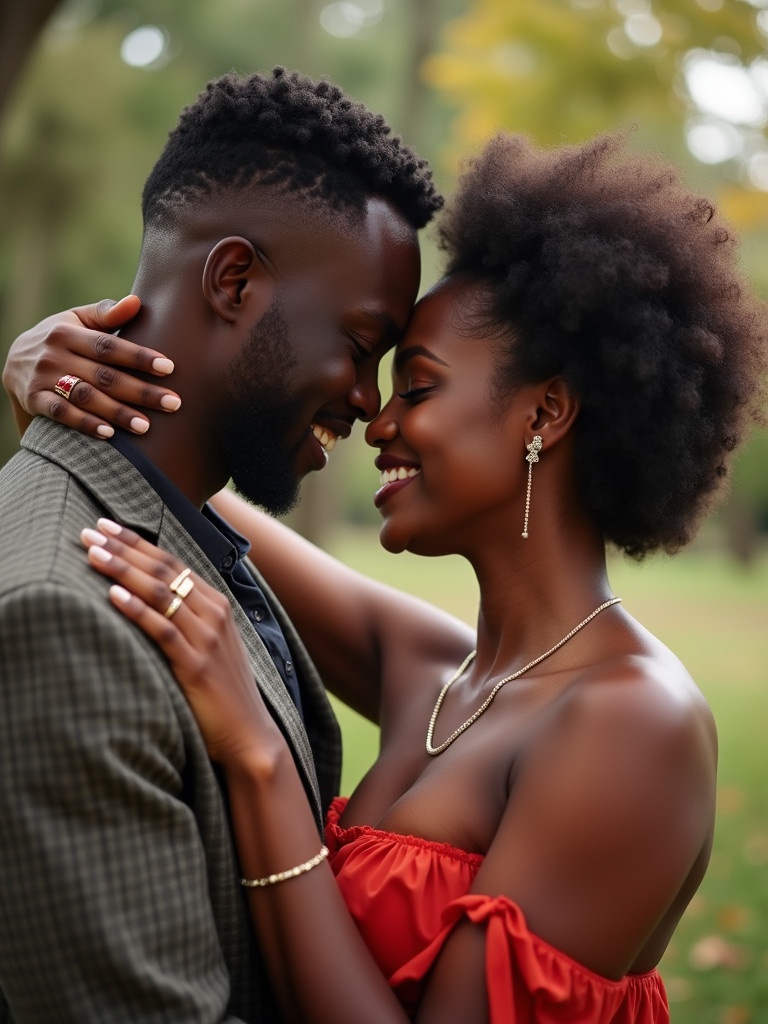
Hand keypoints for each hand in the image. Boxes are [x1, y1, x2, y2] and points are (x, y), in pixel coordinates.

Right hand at [2, 296, 180, 438]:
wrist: (14, 361)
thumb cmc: (60, 339)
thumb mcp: (77, 320)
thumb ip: (106, 314)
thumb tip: (136, 302)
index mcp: (67, 332)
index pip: (109, 346)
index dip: (138, 357)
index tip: (169, 368)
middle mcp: (54, 354)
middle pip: (104, 375)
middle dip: (140, 391)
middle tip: (173, 403)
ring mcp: (43, 379)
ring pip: (85, 397)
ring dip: (117, 412)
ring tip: (146, 425)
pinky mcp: (35, 400)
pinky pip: (62, 414)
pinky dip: (85, 424)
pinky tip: (110, 435)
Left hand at [80, 519, 272, 764]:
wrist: (250, 735)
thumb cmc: (223, 693)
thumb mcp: (210, 647)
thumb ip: (187, 620)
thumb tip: (149, 599)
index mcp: (217, 605)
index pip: (173, 562)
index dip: (138, 542)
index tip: (107, 526)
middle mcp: (214, 615)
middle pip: (165, 570)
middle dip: (124, 547)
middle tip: (90, 531)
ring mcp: (207, 639)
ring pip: (162, 593)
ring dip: (124, 570)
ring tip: (92, 554)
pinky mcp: (196, 666)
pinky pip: (163, 630)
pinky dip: (137, 610)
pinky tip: (114, 596)